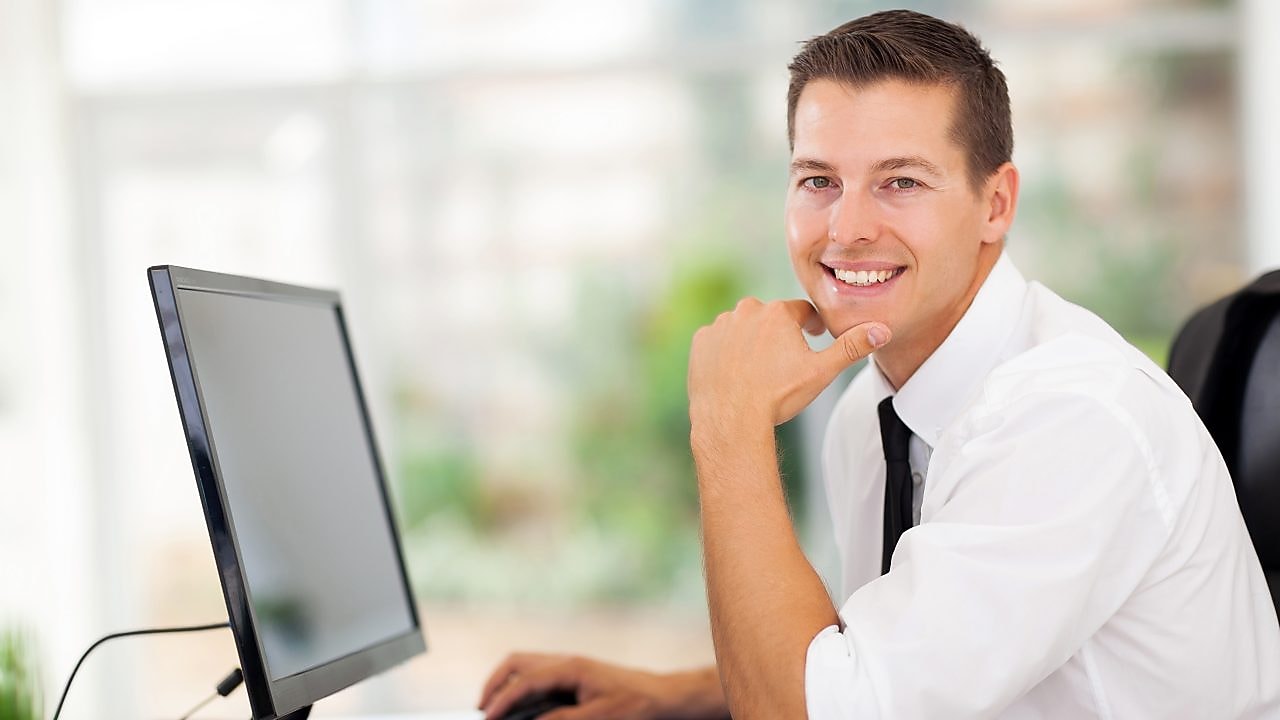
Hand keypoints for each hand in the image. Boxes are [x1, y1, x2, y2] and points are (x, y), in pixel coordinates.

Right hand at [478, 653, 723, 719]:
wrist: (666, 698)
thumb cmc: (636, 706)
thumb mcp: (597, 719)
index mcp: (570, 668)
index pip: (524, 682)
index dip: (502, 702)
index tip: (486, 719)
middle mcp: (567, 662)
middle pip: (517, 663)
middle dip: (495, 684)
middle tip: (482, 710)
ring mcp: (571, 667)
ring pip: (527, 667)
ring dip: (508, 685)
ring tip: (496, 710)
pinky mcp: (577, 677)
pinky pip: (540, 677)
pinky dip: (524, 689)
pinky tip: (523, 709)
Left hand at [687, 298, 888, 431]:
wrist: (731, 419)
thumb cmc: (777, 396)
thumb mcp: (821, 371)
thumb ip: (852, 348)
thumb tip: (882, 330)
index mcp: (778, 313)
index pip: (801, 312)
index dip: (810, 325)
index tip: (812, 336)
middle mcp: (746, 311)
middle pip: (769, 317)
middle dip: (778, 333)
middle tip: (783, 359)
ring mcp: (720, 325)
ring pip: (742, 327)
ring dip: (750, 340)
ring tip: (758, 368)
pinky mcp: (701, 342)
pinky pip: (717, 341)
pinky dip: (725, 351)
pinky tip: (733, 371)